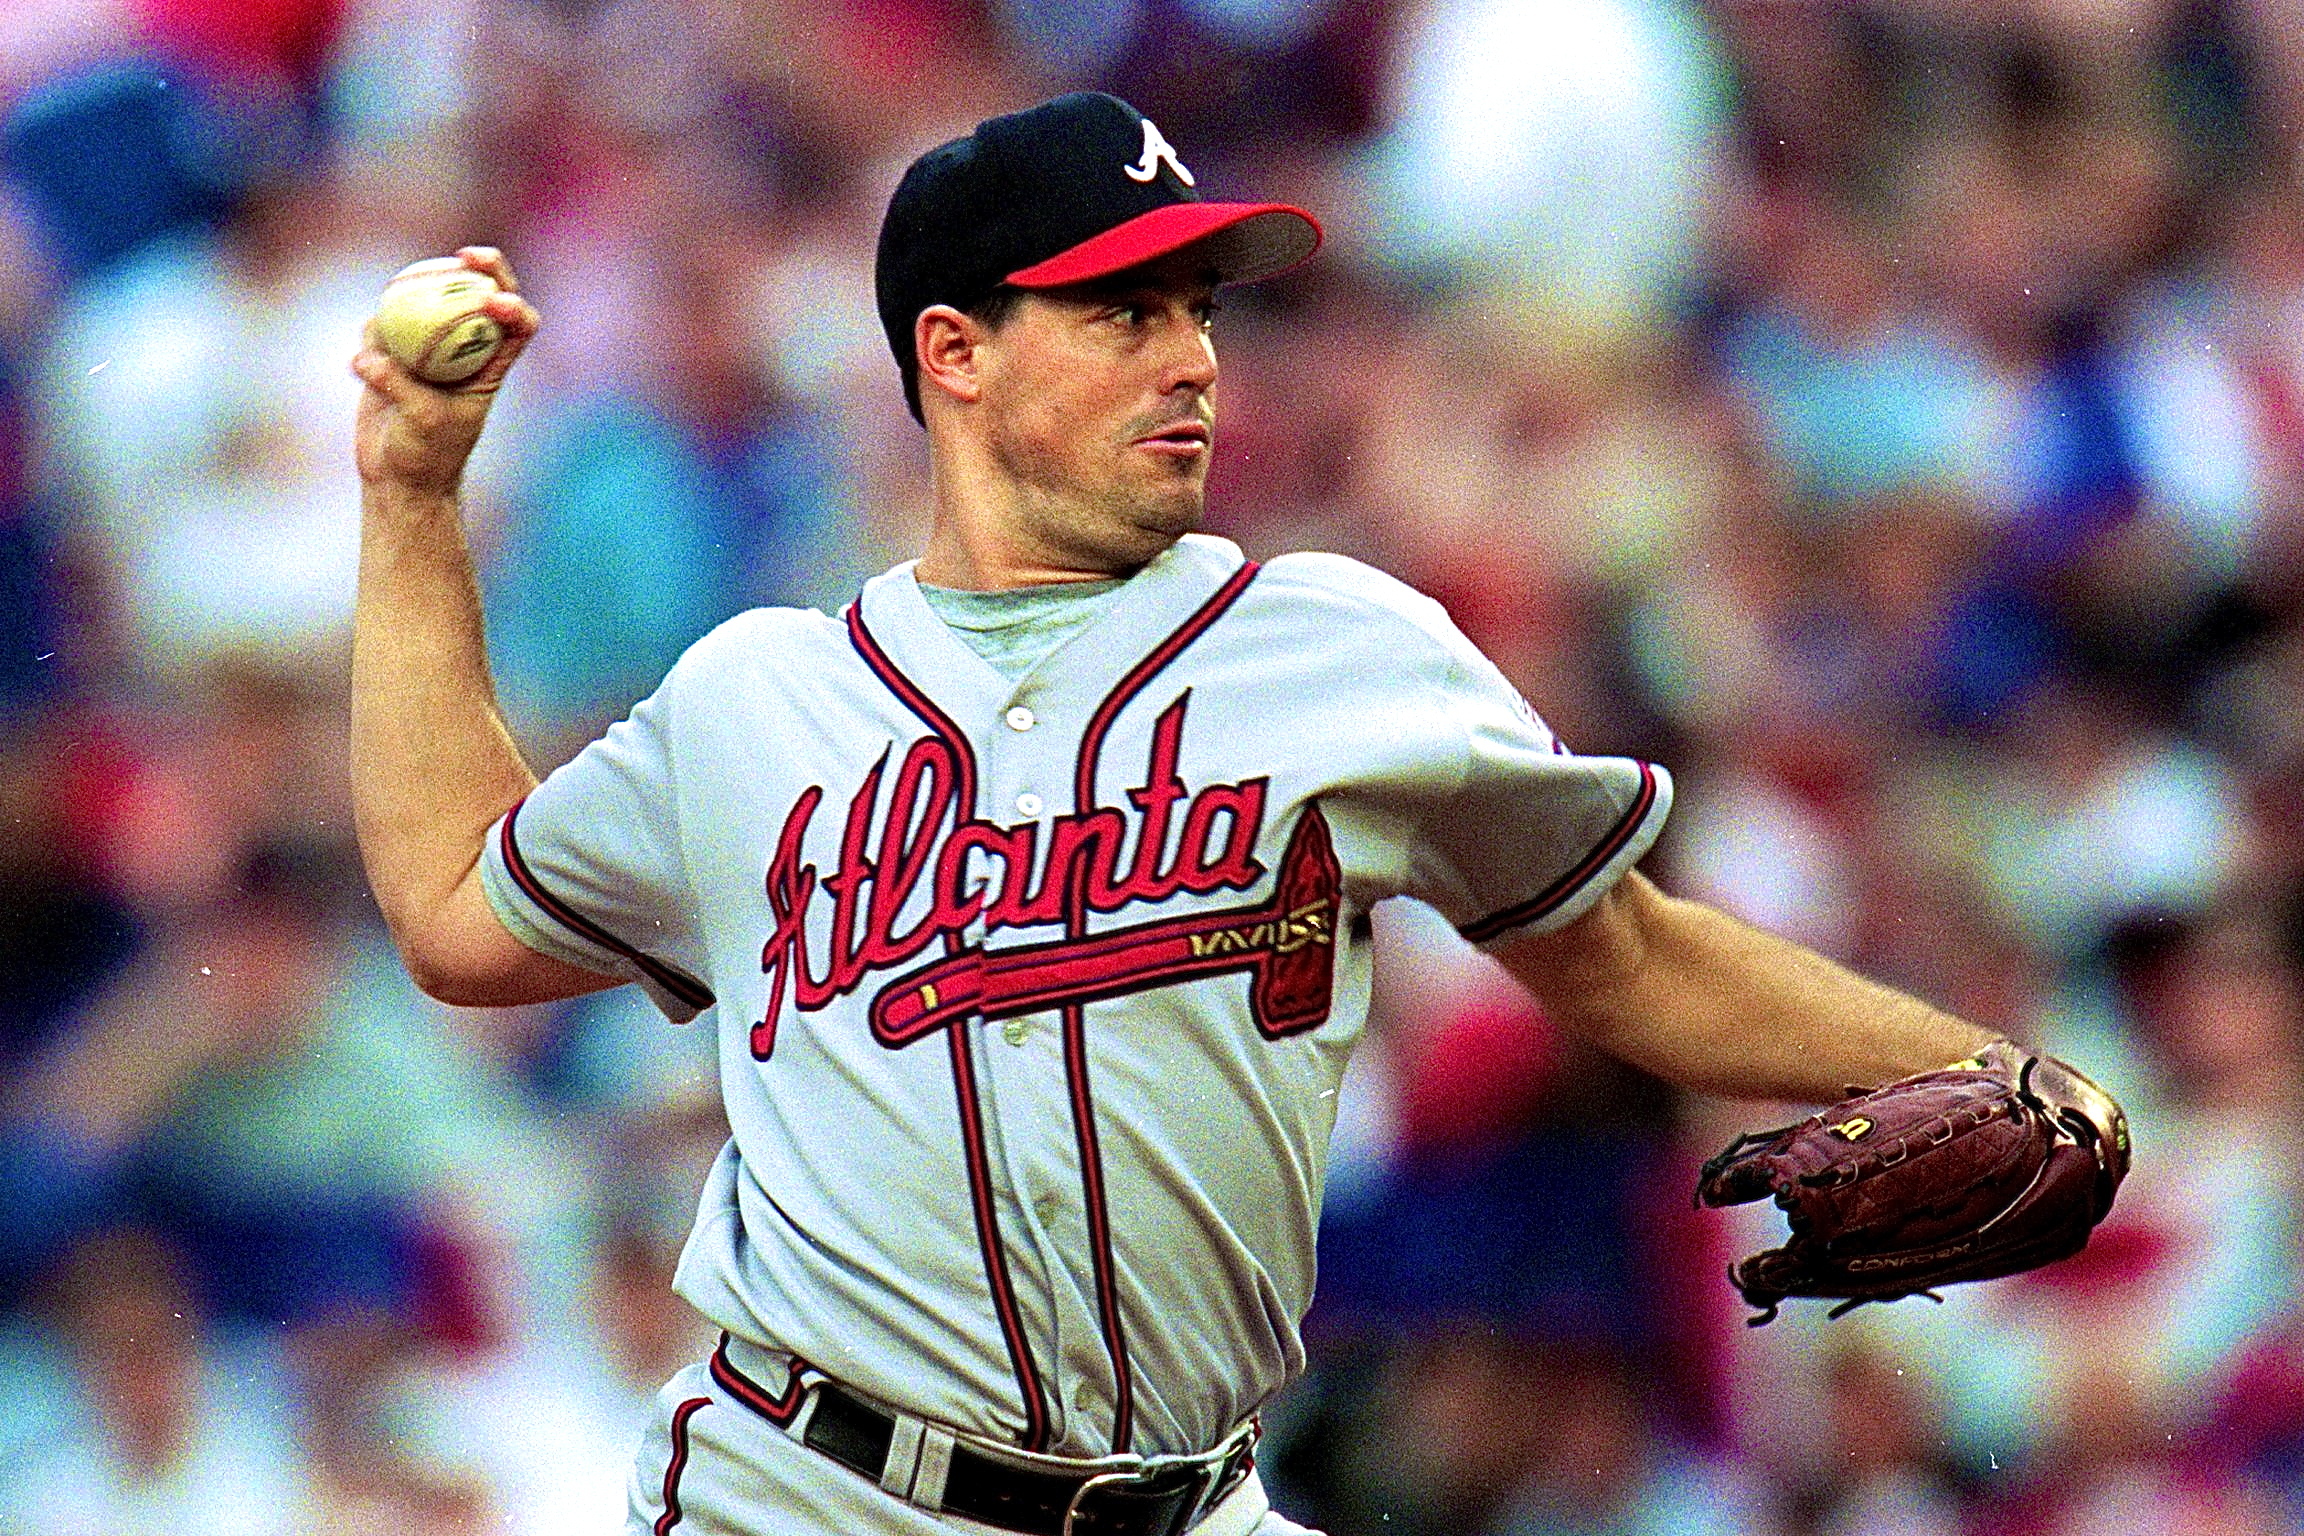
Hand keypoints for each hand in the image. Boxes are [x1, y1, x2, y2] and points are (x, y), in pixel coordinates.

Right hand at [351, 246, 539, 497]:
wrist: (398, 476)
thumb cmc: (427, 453)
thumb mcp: (422, 420)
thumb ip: (399, 385)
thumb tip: (369, 356)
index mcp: (491, 367)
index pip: (518, 326)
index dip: (515, 306)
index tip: (495, 302)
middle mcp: (465, 349)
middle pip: (480, 295)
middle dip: (481, 268)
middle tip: (464, 256)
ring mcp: (429, 347)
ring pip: (428, 301)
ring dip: (415, 292)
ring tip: (395, 302)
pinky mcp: (392, 352)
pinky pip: (383, 326)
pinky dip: (374, 332)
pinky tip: (365, 357)